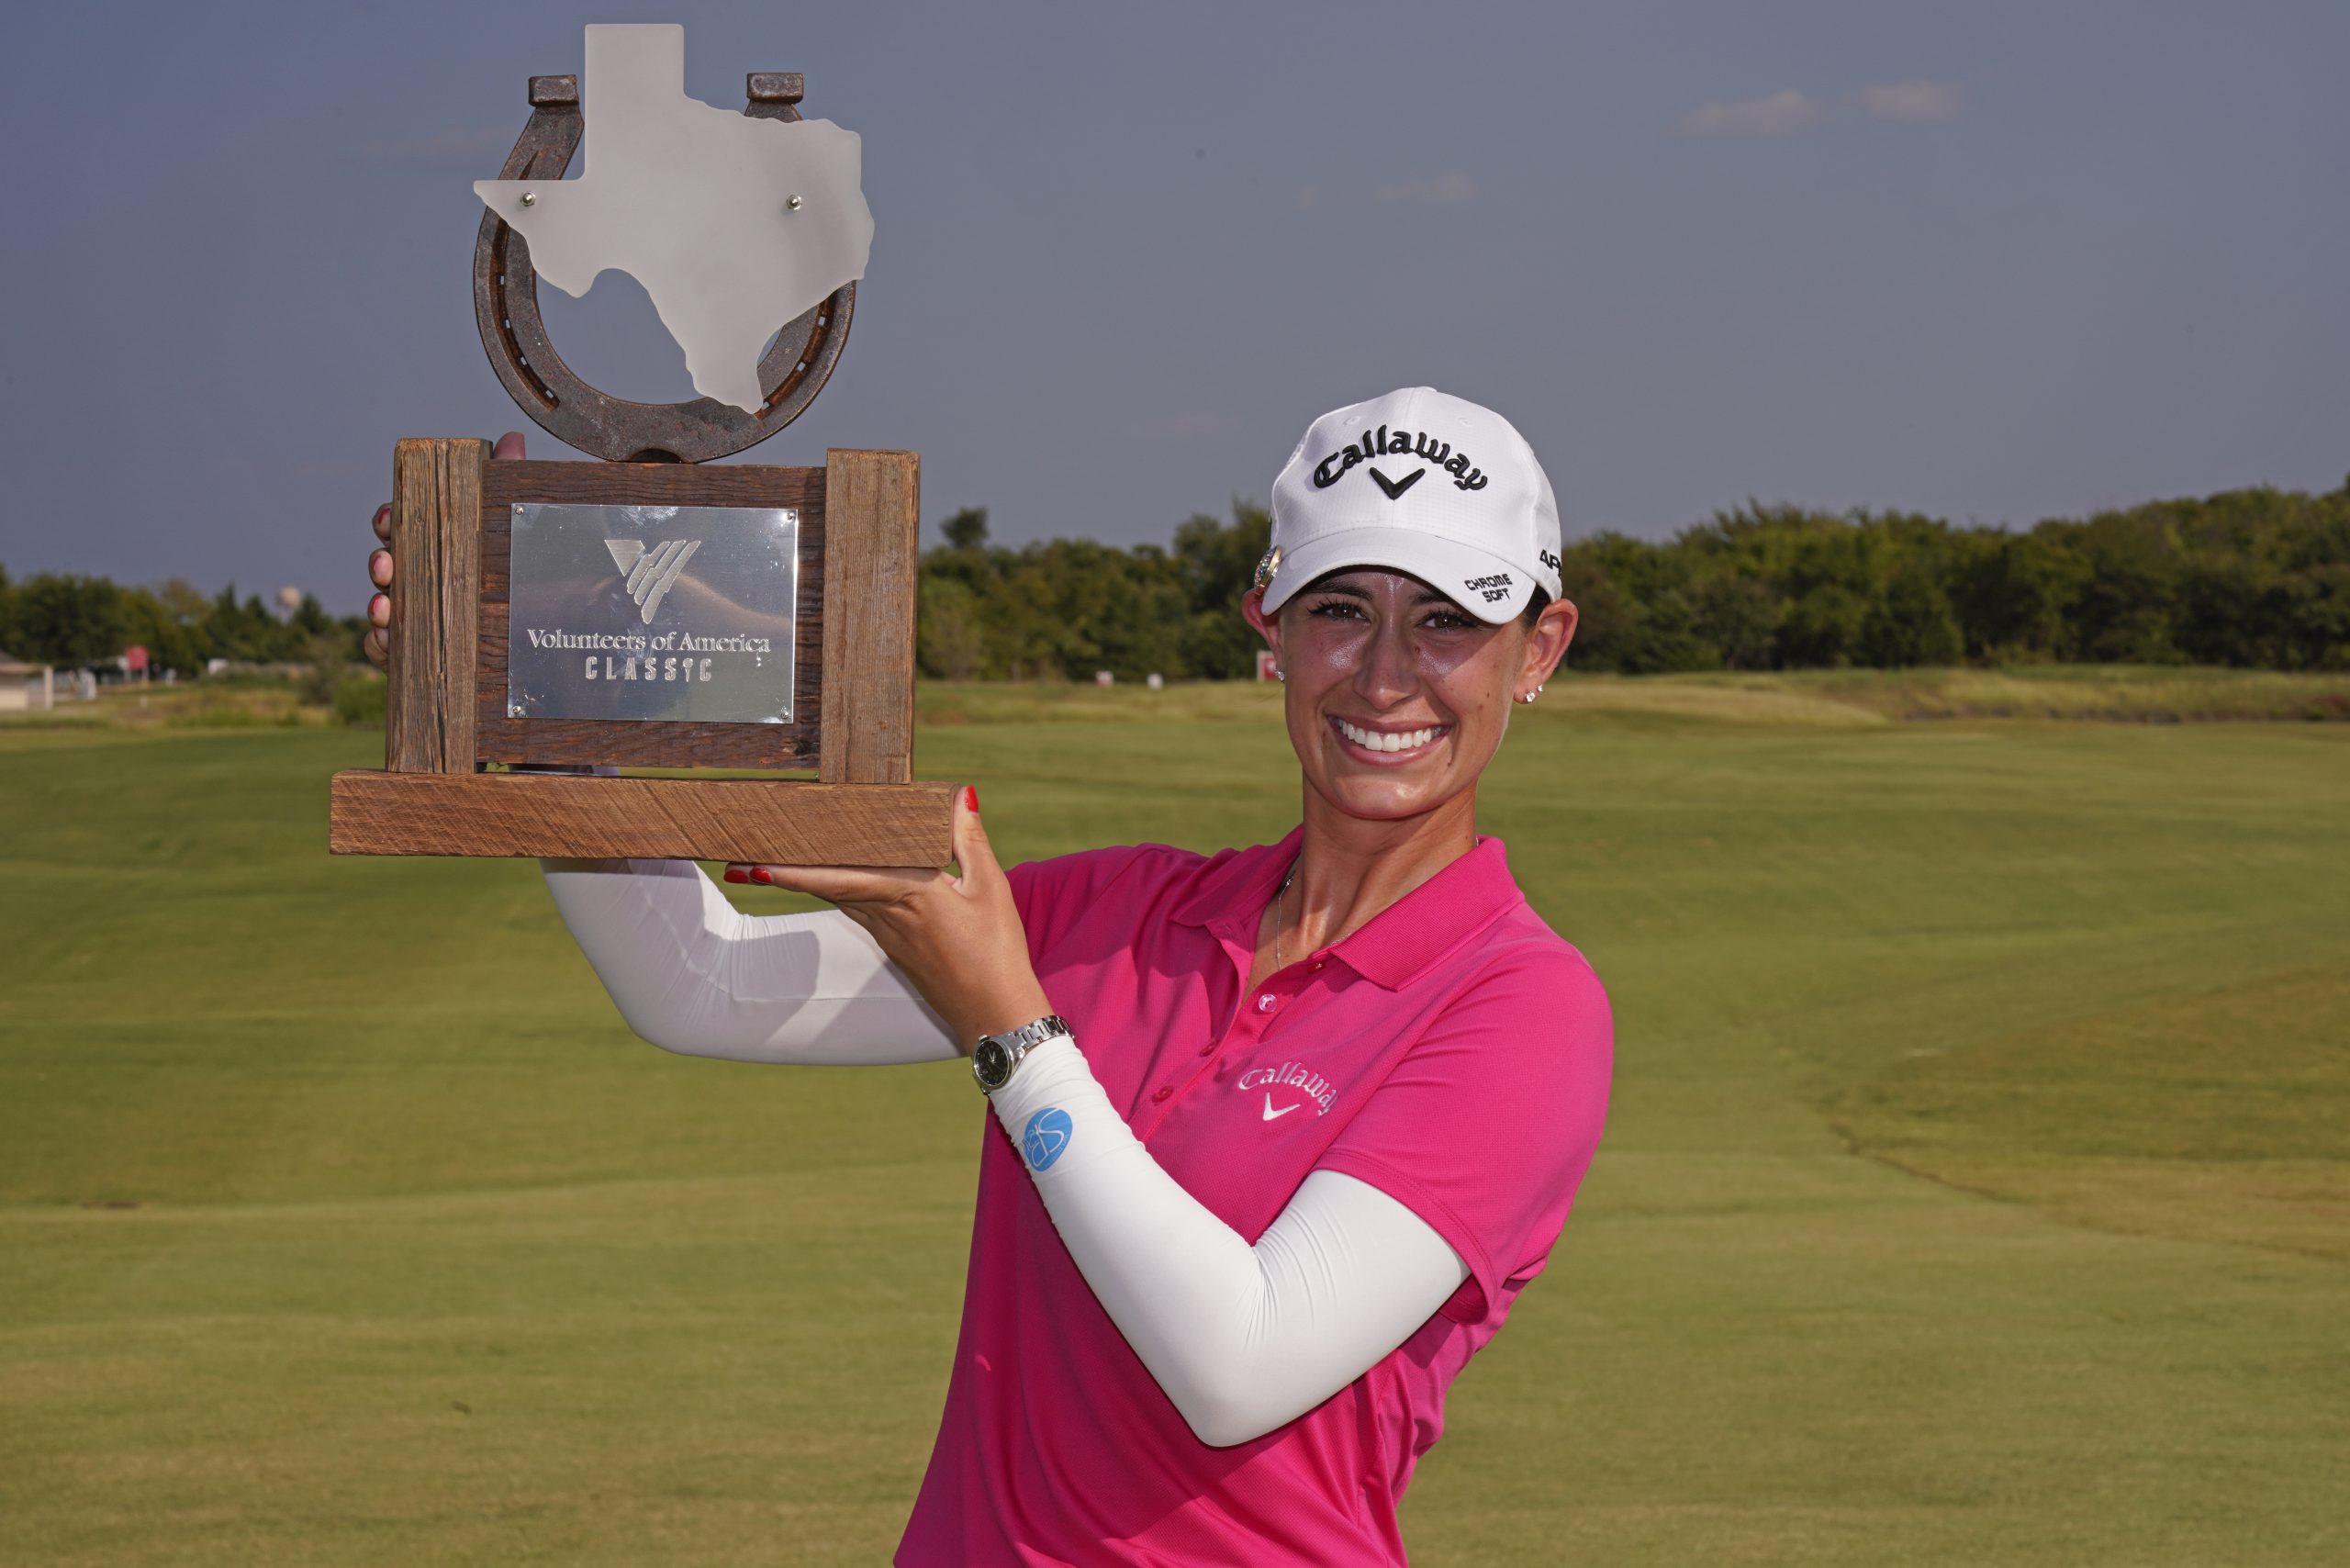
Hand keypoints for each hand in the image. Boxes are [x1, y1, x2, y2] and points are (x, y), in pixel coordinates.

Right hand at [364, 431, 526, 666]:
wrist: (540, 630)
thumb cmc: (515, 568)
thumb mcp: (513, 521)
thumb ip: (509, 480)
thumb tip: (512, 439)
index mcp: (433, 544)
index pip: (399, 527)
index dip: (388, 521)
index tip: (389, 519)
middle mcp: (418, 578)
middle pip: (386, 567)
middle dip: (379, 563)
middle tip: (386, 563)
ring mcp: (413, 615)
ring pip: (382, 607)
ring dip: (377, 605)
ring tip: (385, 607)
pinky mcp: (414, 652)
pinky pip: (386, 649)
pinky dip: (381, 644)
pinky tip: (386, 640)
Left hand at [727, 788, 1047, 1053]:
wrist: (995, 1016)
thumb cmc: (996, 953)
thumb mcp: (990, 889)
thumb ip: (968, 839)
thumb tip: (960, 796)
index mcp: (907, 895)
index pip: (838, 876)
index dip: (792, 871)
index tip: (753, 864)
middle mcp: (887, 917)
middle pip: (826, 887)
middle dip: (784, 873)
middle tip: (743, 858)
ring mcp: (888, 936)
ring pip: (839, 899)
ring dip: (807, 882)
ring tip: (775, 863)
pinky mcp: (896, 948)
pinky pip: (859, 911)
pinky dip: (838, 891)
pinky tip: (837, 880)